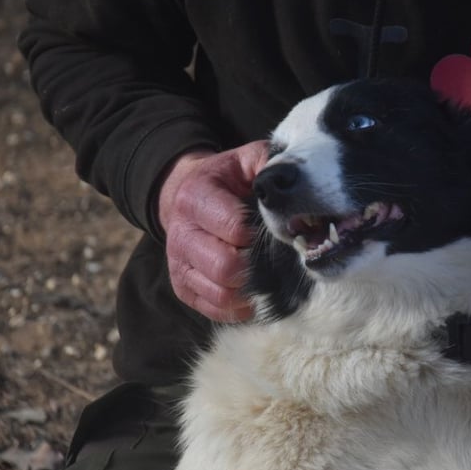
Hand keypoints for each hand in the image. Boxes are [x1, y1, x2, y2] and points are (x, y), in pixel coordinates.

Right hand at [158, 141, 268, 321]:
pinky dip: (240, 306)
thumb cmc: (228, 181)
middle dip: (257, 264)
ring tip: (266, 272)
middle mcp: (180, 232)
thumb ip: (266, 163)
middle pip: (226, 267)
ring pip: (221, 292)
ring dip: (251, 288)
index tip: (278, 229)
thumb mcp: (245, 161)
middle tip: (274, 255)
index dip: (261, 233)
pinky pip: (215, 309)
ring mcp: (178, 263)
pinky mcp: (182, 287)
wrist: (189, 196)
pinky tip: (253, 288)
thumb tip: (292, 180)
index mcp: (194, 197)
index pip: (234, 228)